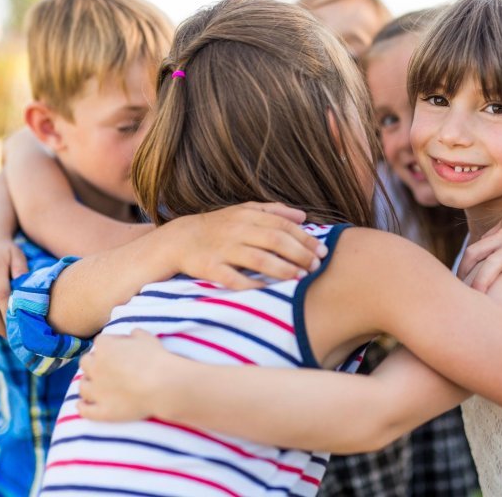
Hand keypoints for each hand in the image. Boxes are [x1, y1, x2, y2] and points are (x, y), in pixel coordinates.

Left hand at [78, 329, 167, 421]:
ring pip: (82, 386)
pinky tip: (83, 405)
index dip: (111, 344)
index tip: (121, 348)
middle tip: (107, 366)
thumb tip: (132, 334)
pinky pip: (84, 410)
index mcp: (105, 347)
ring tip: (96, 385)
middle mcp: (95, 367)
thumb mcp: (147, 337)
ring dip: (88, 383)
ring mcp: (96, 390)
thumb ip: (135, 333)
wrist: (161, 385)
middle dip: (94, 362)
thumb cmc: (155, 358)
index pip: (101, 341)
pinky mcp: (102, 410)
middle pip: (85, 361)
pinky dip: (83, 407)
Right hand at [164, 202, 327, 289]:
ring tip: (300, 278)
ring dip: (282, 269)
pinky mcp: (209, 268)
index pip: (282, 225)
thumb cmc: (219, 226)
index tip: (322, 251)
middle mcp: (237, 230)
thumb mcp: (245, 211)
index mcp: (248, 216)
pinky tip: (268, 290)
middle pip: (274, 240)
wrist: (179, 239)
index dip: (305, 239)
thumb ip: (274, 212)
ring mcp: (222, 249)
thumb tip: (304, 217)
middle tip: (316, 266)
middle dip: (299, 254)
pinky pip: (232, 278)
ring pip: (257, 259)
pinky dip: (251, 284)